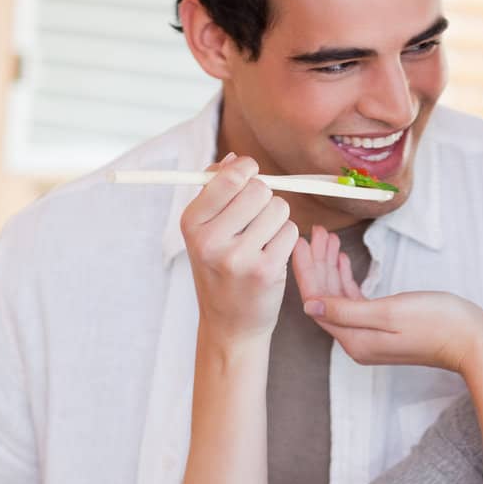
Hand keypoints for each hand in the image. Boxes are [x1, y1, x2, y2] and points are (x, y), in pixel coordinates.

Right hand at [180, 154, 298, 345]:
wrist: (229, 324)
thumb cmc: (220, 270)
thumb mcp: (204, 231)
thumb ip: (216, 191)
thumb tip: (234, 159)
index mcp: (191, 223)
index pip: (229, 177)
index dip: (247, 169)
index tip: (250, 175)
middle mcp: (211, 240)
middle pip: (259, 190)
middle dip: (265, 197)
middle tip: (257, 216)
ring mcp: (238, 258)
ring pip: (279, 209)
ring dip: (278, 219)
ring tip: (263, 239)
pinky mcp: (265, 271)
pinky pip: (291, 232)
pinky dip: (287, 239)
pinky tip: (272, 254)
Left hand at [292, 223, 482, 374]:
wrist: (472, 341)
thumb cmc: (437, 323)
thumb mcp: (389, 312)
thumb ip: (346, 310)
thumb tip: (308, 306)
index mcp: (354, 340)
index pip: (317, 302)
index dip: (306, 270)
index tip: (299, 241)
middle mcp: (357, 341)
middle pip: (326, 298)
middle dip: (318, 263)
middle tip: (317, 232)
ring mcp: (370, 335)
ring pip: (339, 297)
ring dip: (332, 267)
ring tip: (328, 238)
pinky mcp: (384, 327)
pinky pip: (355, 301)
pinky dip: (347, 279)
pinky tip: (343, 260)